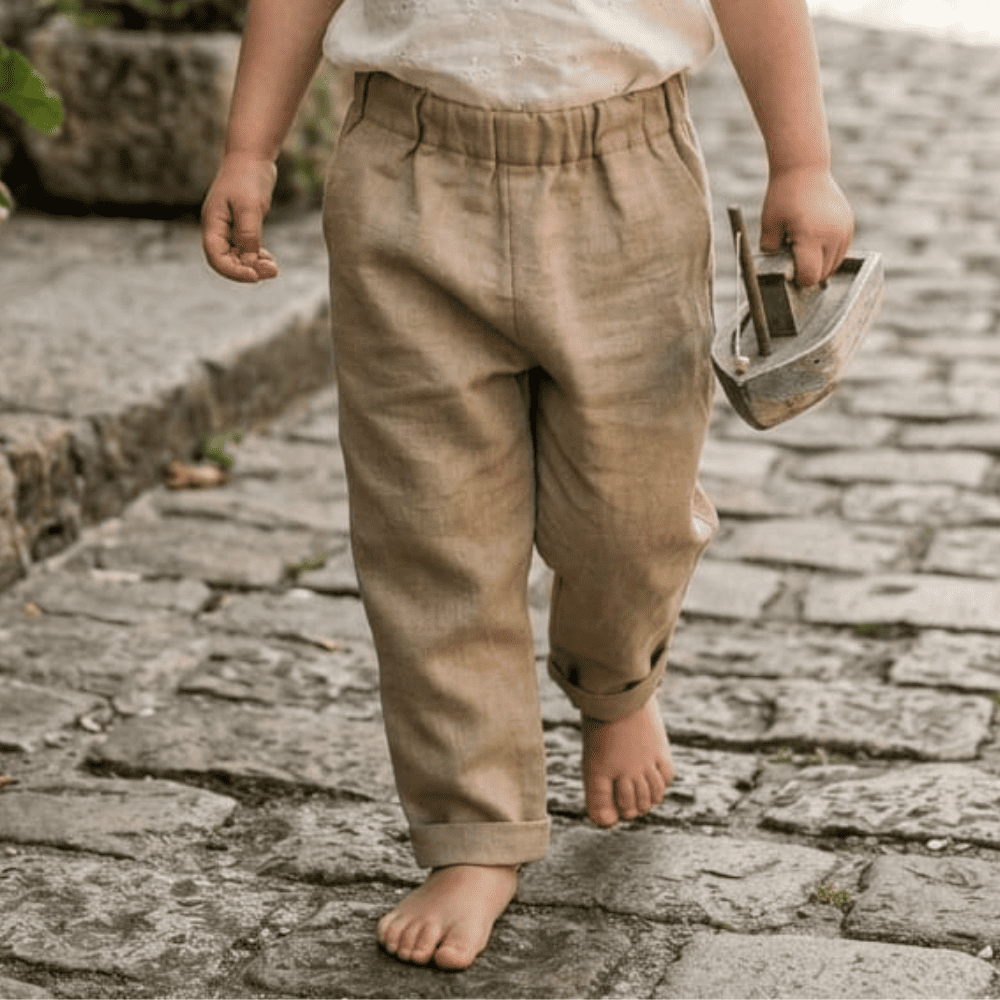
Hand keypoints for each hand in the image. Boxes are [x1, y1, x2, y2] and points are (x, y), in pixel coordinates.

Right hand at [201, 153, 280, 282]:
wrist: (252, 156)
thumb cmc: (248, 178)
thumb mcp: (249, 207)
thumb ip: (248, 235)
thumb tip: (249, 261)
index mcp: (212, 223)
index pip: (216, 257)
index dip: (234, 271)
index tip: (255, 276)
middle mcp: (217, 229)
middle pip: (226, 261)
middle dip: (247, 271)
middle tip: (272, 272)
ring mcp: (229, 228)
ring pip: (238, 257)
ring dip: (254, 265)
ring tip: (274, 268)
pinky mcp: (242, 226)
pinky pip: (246, 249)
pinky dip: (257, 257)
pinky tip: (270, 259)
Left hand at [759, 167, 853, 286]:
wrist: (804, 168)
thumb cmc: (783, 196)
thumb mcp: (769, 226)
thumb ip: (770, 252)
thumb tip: (775, 271)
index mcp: (811, 237)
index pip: (810, 276)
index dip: (798, 279)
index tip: (788, 271)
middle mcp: (832, 235)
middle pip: (823, 273)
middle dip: (808, 273)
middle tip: (793, 258)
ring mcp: (844, 230)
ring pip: (834, 264)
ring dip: (820, 265)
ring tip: (803, 248)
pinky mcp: (849, 225)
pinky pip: (841, 251)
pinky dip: (829, 254)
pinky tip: (814, 243)